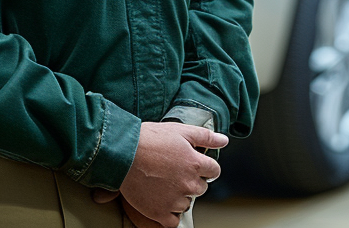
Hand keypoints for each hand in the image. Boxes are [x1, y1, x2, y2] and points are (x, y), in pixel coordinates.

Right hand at [93, 121, 227, 226]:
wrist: (124, 153)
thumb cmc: (152, 139)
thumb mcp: (182, 131)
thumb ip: (206, 137)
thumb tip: (224, 141)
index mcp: (196, 163)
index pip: (214, 171)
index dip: (207, 167)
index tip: (199, 165)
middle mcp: (188, 184)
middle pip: (201, 188)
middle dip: (193, 181)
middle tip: (177, 172)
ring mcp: (173, 200)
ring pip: (187, 204)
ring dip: (181, 196)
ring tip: (167, 184)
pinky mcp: (158, 212)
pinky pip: (172, 221)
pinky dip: (170, 214)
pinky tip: (163, 201)